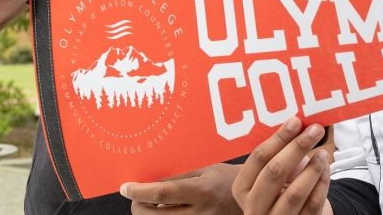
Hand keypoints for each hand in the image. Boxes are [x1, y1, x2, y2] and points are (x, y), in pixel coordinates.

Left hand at [119, 163, 241, 213]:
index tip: (125, 188)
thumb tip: (152, 183)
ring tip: (153, 206)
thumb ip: (180, 178)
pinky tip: (168, 212)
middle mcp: (200, 213)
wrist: (257, 198)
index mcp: (201, 192)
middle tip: (136, 198)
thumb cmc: (231, 180)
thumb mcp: (207, 171)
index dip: (139, 191)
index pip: (162, 194)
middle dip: (139, 207)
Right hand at [232, 117, 332, 214]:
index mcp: (242, 188)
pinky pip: (312, 206)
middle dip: (297, 147)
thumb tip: (299, 121)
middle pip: (274, 172)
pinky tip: (326, 171)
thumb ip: (279, 151)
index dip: (278, 138)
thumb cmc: (282, 188)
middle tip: (314, 130)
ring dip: (312, 169)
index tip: (296, 121)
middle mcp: (253, 207)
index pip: (258, 158)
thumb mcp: (273, 172)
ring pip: (294, 193)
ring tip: (323, 154)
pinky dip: (322, 185)